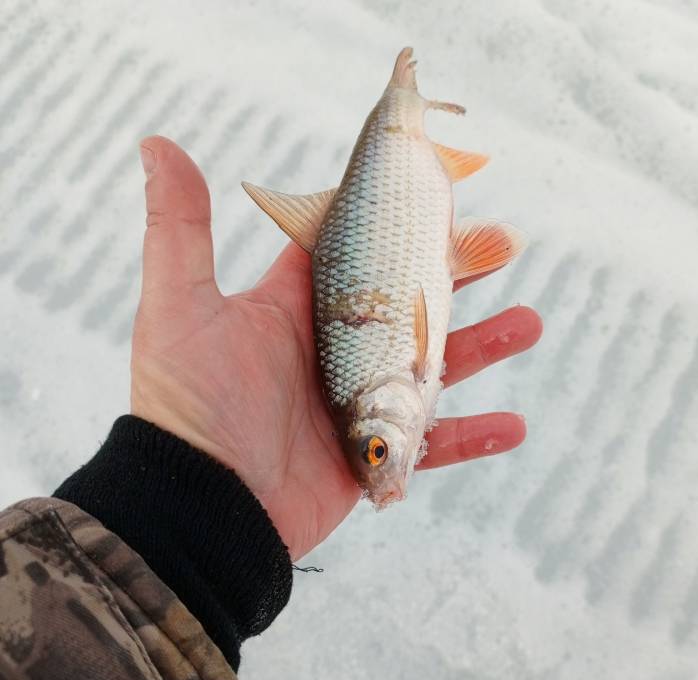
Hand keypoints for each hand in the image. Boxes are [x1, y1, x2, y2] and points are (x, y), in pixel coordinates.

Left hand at [131, 136, 542, 560]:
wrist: (203, 507)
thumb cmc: (191, 405)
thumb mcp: (181, 307)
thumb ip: (182, 229)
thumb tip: (155, 141)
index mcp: (299, 309)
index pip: (356, 251)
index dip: (395, 220)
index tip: (437, 187)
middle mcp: (335, 351)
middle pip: (410, 302)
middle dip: (459, 274)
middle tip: (504, 245)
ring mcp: (360, 403)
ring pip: (436, 366)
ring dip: (485, 346)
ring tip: (528, 323)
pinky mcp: (373, 454)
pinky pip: (436, 443)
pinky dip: (475, 436)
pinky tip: (515, 425)